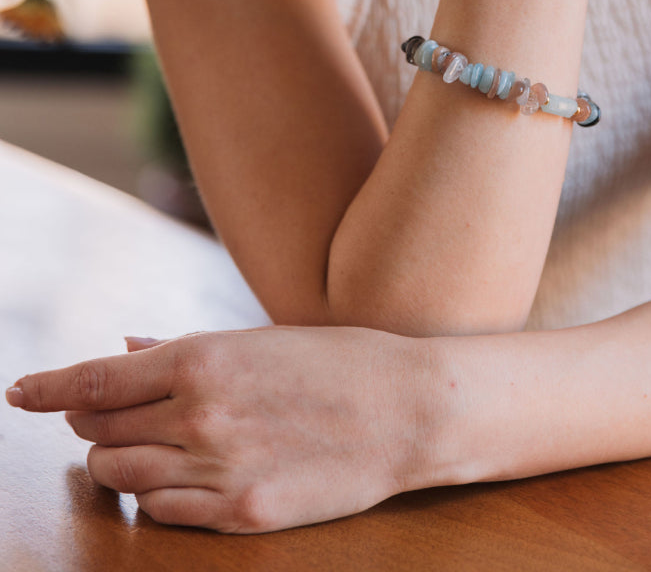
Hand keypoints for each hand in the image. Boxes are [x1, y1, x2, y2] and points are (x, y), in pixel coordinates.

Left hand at [6, 327, 439, 532]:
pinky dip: (154, 490)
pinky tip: (177, 473)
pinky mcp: (242, 513)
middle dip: (89, 417)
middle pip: (99, 426)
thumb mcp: (262, 340)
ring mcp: (219, 470)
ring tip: (142, 443)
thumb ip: (183, 350)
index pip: (96, 378)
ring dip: (117, 456)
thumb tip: (126, 346)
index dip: (49, 385)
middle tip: (104, 409)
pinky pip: (162, 511)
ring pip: (120, 472)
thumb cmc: (339, 361)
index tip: (21, 389)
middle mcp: (200, 416)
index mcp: (204, 360)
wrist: (408, 409)